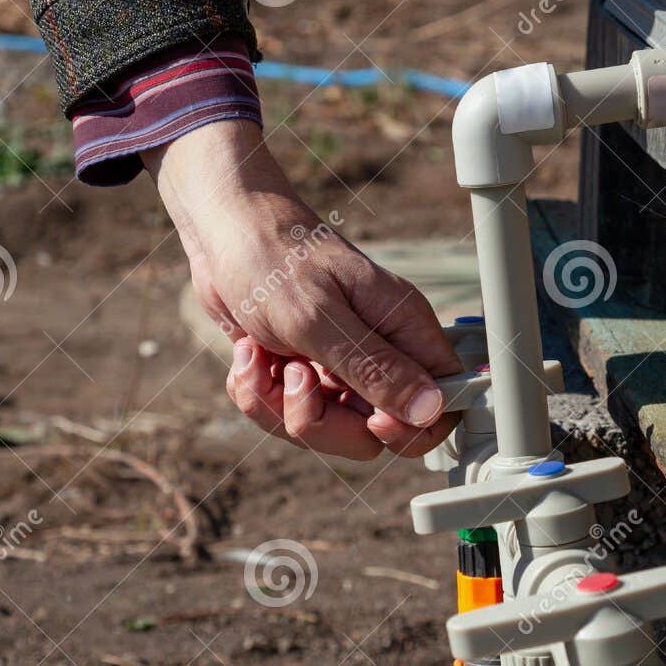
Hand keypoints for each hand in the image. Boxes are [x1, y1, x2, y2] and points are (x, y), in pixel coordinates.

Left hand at [143, 119, 461, 459]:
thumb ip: (375, 368)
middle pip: (376, 433)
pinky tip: (248, 354)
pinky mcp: (304, 372)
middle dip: (324, 423)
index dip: (413, 428)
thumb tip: (431, 408)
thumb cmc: (271, 259)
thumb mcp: (319, 319)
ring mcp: (341, 366)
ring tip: (257, 356)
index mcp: (403, 329)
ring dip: (278, 406)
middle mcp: (379, 352)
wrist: (221, 232)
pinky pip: (288, 415)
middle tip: (293, 376)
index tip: (371, 420)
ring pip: (328, 429)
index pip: (443, 402)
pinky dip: (258, 394)